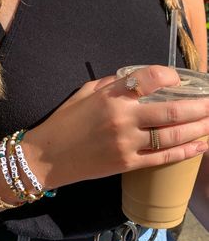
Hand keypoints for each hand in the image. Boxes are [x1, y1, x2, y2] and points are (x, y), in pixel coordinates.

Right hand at [26, 65, 208, 187]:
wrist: (48, 156)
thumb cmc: (65, 121)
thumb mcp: (84, 93)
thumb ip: (112, 84)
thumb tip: (136, 80)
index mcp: (111, 96)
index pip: (150, 78)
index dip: (171, 76)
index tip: (180, 79)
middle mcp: (123, 118)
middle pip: (171, 110)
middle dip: (199, 106)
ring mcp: (127, 144)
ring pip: (172, 135)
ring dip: (198, 127)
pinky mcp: (127, 164)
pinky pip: (163, 158)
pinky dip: (186, 152)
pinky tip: (203, 145)